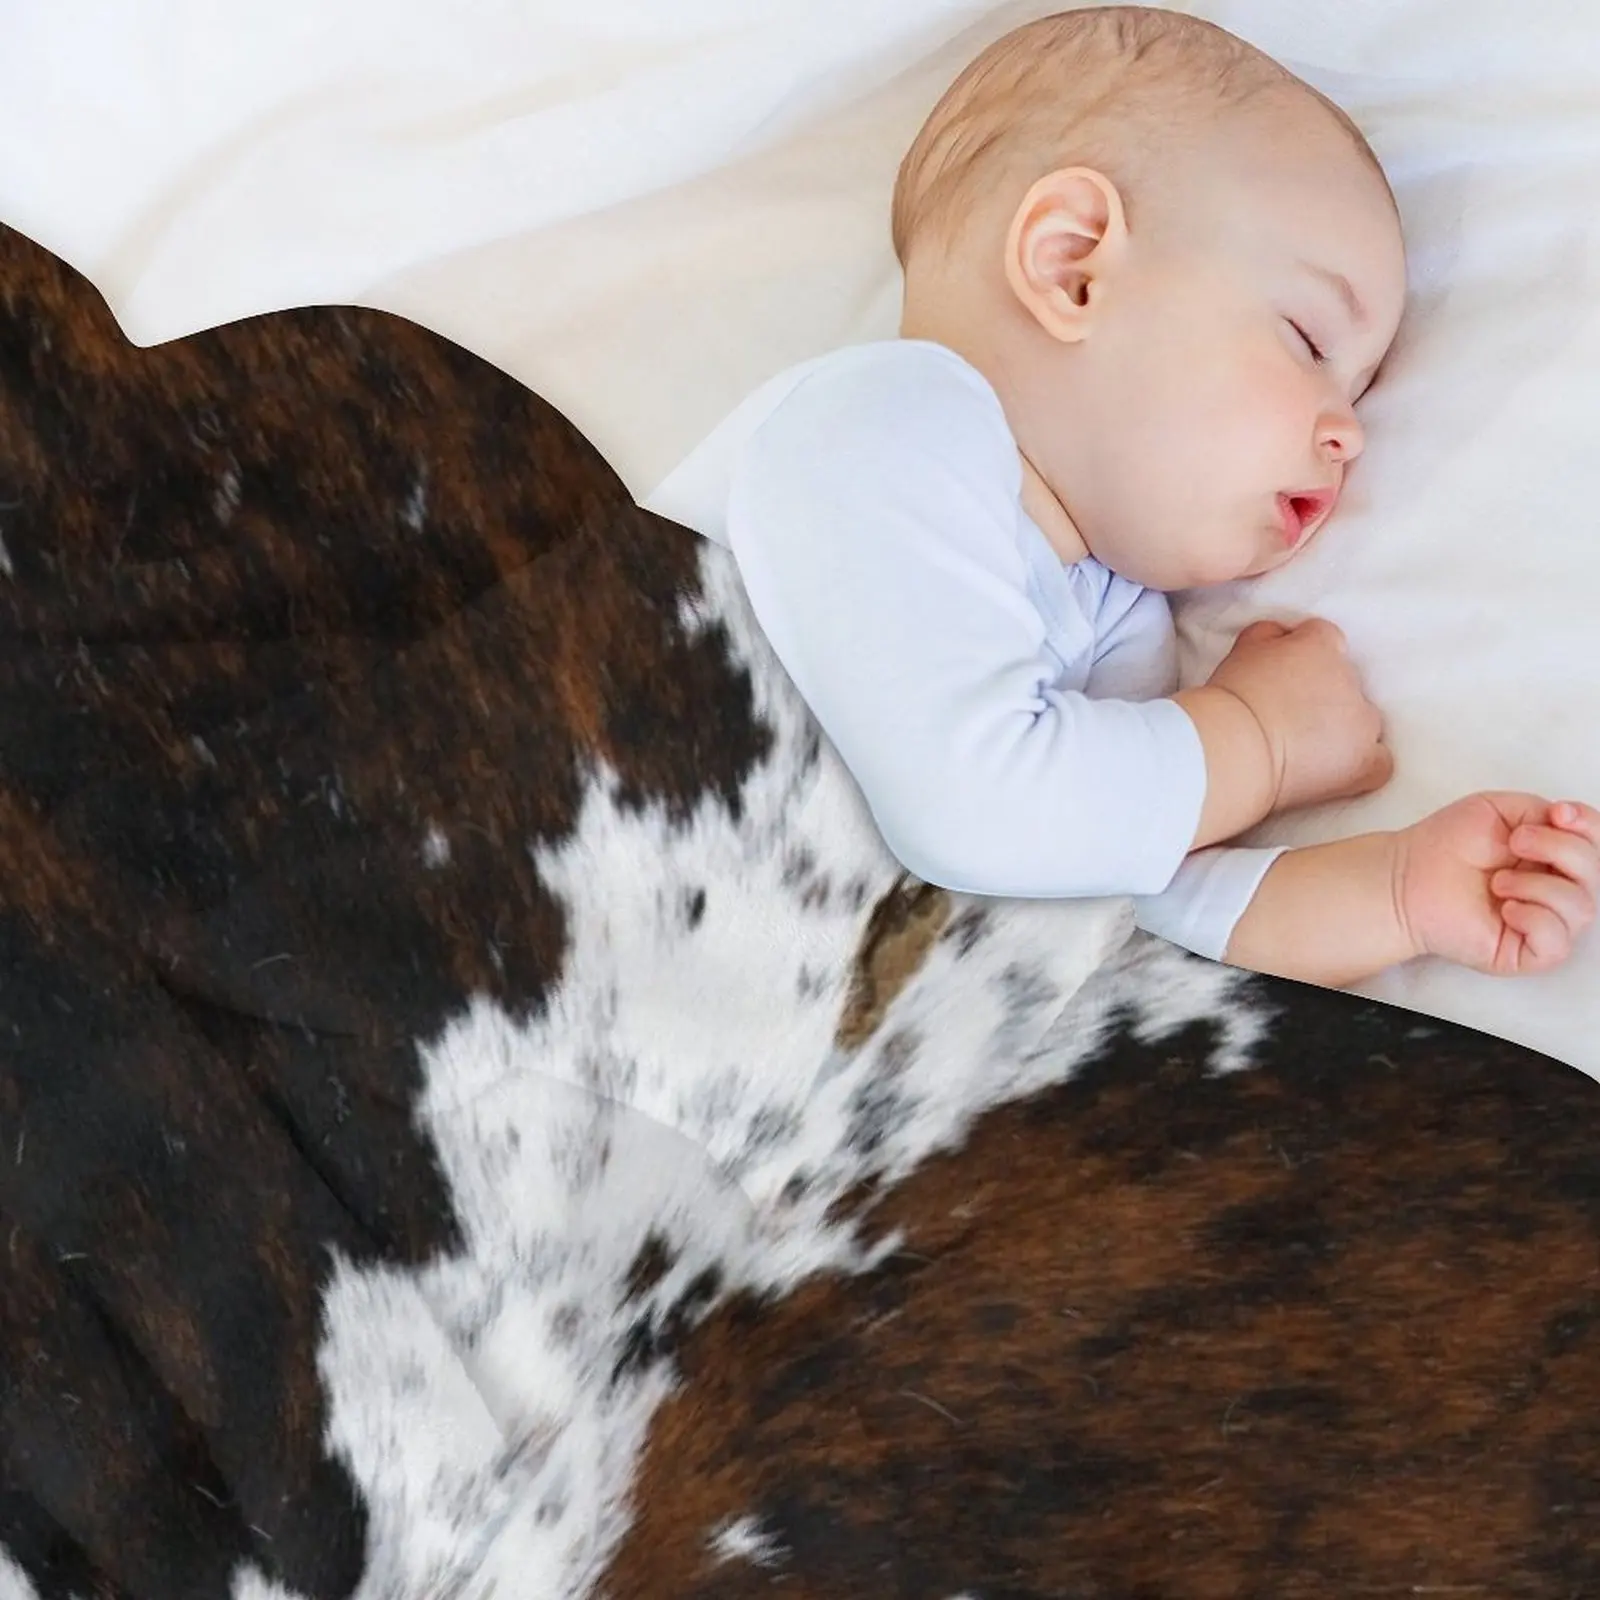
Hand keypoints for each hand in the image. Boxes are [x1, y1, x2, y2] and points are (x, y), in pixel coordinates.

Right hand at [1207, 618, 1391, 813]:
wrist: (1234, 746)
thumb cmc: (1231, 698)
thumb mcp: (1243, 648)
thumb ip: (1270, 635)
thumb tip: (1282, 636)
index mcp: (1322, 645)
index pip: (1325, 639)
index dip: (1304, 657)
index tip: (1284, 676)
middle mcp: (1350, 678)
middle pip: (1346, 681)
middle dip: (1323, 695)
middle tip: (1288, 715)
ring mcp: (1362, 721)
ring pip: (1363, 720)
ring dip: (1342, 729)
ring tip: (1306, 747)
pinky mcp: (1365, 761)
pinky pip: (1379, 761)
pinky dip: (1363, 764)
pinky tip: (1338, 771)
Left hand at [1395, 794, 1599, 975]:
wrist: (1406, 876)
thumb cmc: (1446, 845)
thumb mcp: (1499, 810)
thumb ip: (1542, 811)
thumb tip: (1570, 822)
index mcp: (1555, 857)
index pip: (1598, 845)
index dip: (1590, 827)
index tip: (1558, 813)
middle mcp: (1557, 891)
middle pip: (1597, 874)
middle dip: (1561, 849)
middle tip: (1515, 842)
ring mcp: (1544, 924)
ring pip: (1582, 908)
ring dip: (1537, 885)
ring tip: (1497, 881)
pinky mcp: (1526, 953)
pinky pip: (1557, 943)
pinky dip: (1535, 919)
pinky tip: (1505, 909)